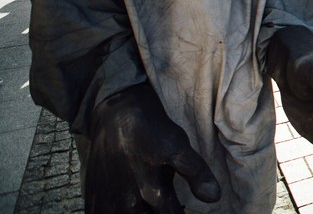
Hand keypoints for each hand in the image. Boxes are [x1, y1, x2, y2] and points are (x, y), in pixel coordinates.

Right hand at [84, 84, 220, 212]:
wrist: (116, 113)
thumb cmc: (151, 129)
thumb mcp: (179, 146)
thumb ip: (196, 174)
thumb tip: (215, 198)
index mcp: (155, 192)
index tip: (180, 207)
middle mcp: (129, 203)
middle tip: (164, 202)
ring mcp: (108, 202)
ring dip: (137, 213)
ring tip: (146, 203)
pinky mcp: (93, 198)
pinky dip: (116, 212)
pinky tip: (126, 204)